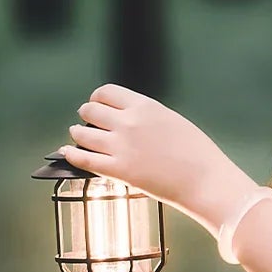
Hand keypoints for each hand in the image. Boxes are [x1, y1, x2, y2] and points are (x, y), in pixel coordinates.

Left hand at [58, 84, 245, 228]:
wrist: (204, 179)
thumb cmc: (195, 152)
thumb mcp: (171, 120)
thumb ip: (146, 116)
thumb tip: (126, 119)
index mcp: (145, 106)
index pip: (106, 92)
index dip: (97, 98)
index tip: (96, 105)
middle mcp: (129, 122)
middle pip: (90, 111)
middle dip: (85, 115)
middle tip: (86, 120)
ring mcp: (122, 146)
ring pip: (82, 134)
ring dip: (77, 133)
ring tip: (77, 135)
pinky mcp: (118, 170)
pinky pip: (84, 159)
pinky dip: (71, 154)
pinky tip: (67, 152)